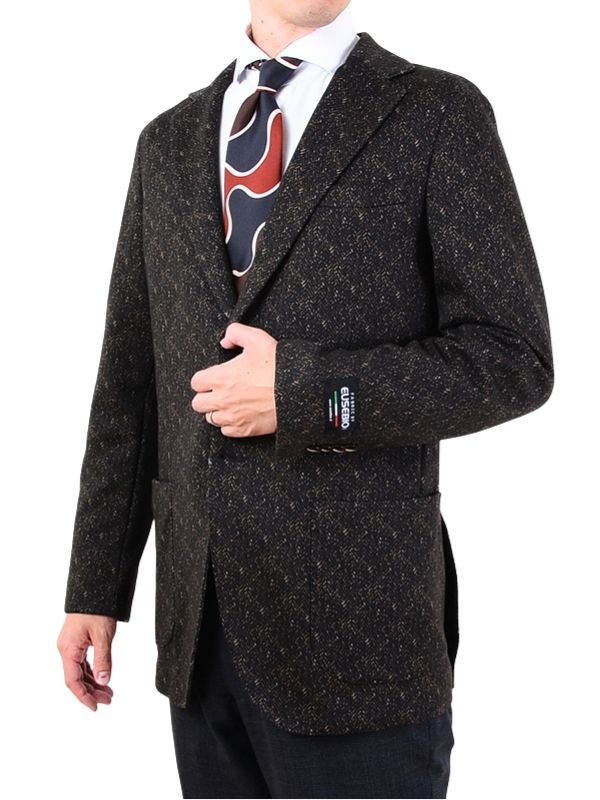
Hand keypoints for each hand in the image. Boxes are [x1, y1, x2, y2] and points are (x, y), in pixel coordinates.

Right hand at [57, 613, 116, 710]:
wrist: (94, 589)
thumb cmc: (97, 609)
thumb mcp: (103, 636)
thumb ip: (103, 660)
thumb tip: (104, 681)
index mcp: (68, 650)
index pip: (73, 681)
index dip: (83, 696)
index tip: (94, 707)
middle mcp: (67, 649)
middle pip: (77, 678)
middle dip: (92, 691)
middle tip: (108, 700)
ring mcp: (71, 646)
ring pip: (80, 671)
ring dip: (93, 683)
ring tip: (109, 693)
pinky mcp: (77, 642)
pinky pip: (83, 663)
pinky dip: (92, 672)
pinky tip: (102, 679)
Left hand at [190, 322, 277, 436]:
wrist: (299, 391)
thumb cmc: (278, 367)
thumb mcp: (257, 339)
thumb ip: (235, 333)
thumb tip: (225, 341)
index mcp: (221, 378)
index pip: (196, 382)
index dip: (204, 379)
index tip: (214, 377)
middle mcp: (222, 399)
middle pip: (198, 403)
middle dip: (206, 396)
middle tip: (219, 391)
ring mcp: (232, 417)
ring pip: (211, 418)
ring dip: (217, 411)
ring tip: (230, 403)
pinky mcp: (244, 429)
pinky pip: (225, 431)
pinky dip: (229, 424)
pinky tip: (239, 414)